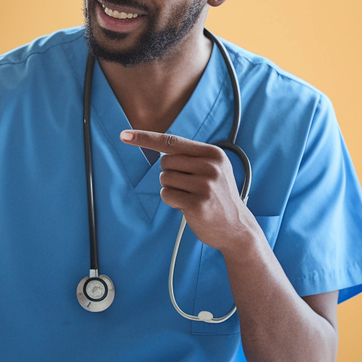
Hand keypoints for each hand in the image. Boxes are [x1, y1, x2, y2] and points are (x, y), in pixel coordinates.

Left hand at [120, 129, 257, 252]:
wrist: (237, 227)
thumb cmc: (218, 196)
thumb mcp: (213, 169)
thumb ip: (191, 157)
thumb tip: (160, 148)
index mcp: (213, 154)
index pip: (172, 142)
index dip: (145, 138)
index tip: (124, 134)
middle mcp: (210, 167)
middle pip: (165, 162)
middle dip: (170, 174)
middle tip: (189, 186)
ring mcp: (204, 186)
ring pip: (164, 179)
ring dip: (172, 188)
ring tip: (191, 196)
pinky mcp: (197, 204)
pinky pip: (166, 195)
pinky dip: (172, 200)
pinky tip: (188, 206)